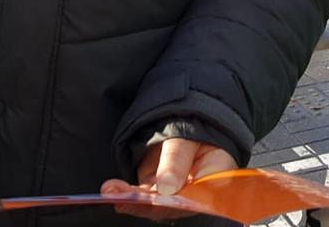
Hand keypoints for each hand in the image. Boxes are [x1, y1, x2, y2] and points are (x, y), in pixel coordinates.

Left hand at [100, 136, 236, 194]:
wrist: (181, 123)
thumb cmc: (192, 126)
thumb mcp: (186, 135)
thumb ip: (177, 159)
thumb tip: (167, 189)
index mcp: (216, 175)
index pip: (201, 195)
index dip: (180, 201)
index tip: (158, 198)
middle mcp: (197, 191)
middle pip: (174, 205)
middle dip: (148, 203)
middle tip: (127, 197)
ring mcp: (176, 194)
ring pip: (155, 204)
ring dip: (132, 200)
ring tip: (112, 190)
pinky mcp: (158, 193)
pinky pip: (143, 198)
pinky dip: (127, 195)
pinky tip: (112, 190)